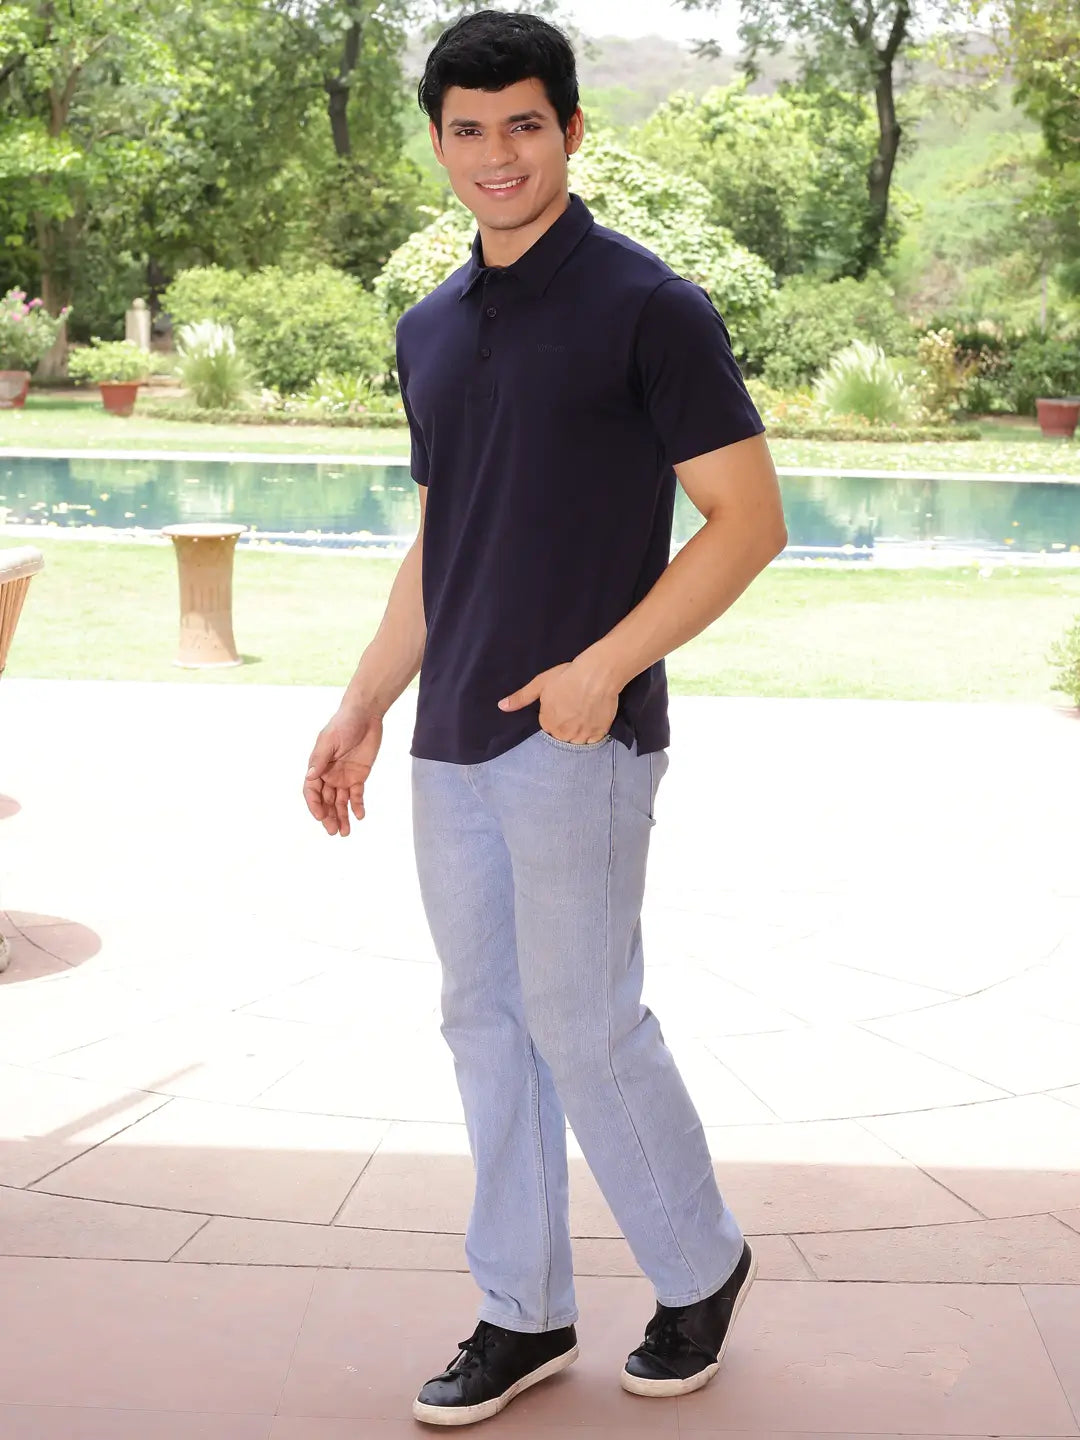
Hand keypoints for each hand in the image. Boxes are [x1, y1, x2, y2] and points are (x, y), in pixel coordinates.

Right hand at [303, 704, 383, 836]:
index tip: (320, 817)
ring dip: (342, 817)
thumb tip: (310, 777)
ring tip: (345, 832)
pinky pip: (357, 795)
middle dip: (328, 817)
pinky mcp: (359, 776)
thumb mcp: (329, 740)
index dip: (314, 805)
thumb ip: (320, 759)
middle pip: (326, 801)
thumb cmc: (343, 724)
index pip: (312, 791)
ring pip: (341, 802)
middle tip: (333, 831)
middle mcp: (329, 775)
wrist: (366, 715)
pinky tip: (360, 816)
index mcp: (318, 767)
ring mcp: (344, 777)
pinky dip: (358, 806)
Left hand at [499, 659, 618, 743]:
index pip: (547, 726)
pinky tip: (593, 720)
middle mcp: (563, 733)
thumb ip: (521, 698)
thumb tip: (501, 706)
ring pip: (576, 740)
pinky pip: (592, 741)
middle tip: (573, 708)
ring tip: (583, 714)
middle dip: (564, 726)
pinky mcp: (599, 733)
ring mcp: (582, 735)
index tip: (561, 705)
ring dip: (578, 732)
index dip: (553, 715)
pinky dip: (592, 734)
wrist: (597, 674)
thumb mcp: (540, 683)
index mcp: (548, 723)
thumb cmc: (568, 676)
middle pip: (561, 736)